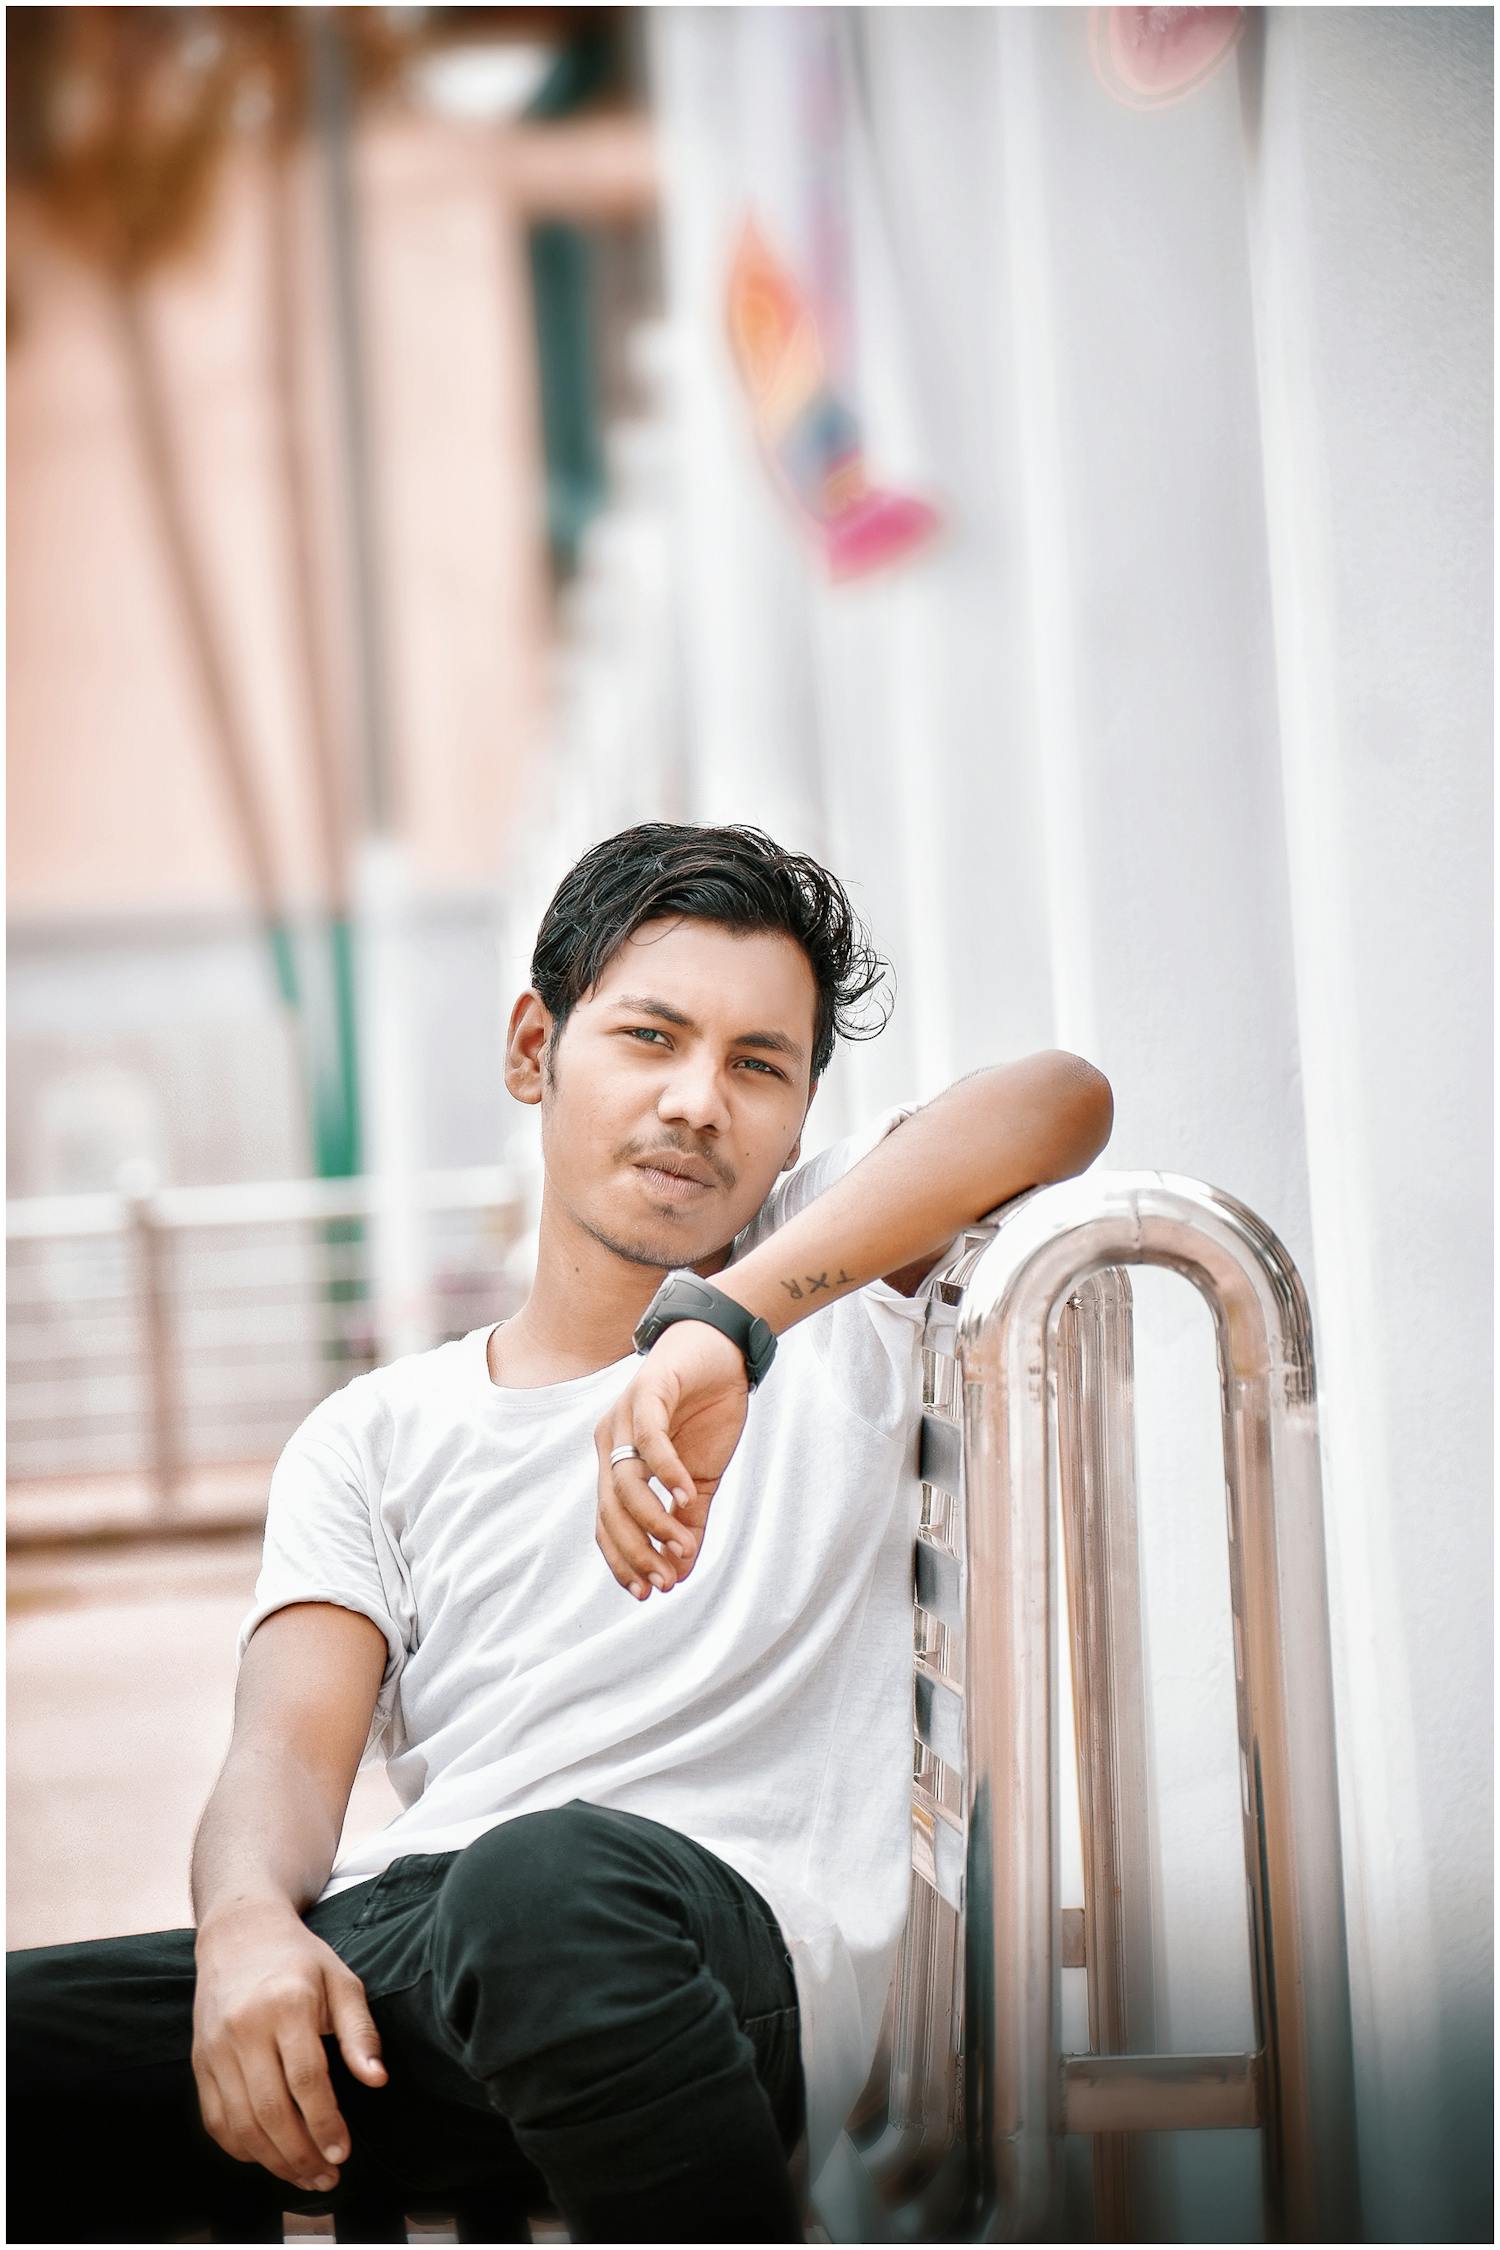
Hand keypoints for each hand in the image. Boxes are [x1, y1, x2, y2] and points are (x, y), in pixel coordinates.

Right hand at [192, 1902, 386, 2194]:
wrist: (239, 1934)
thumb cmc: (299, 1960)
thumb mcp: (341, 1982)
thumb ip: (359, 2033)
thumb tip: (377, 2079)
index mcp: (286, 2005)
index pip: (306, 2079)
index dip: (325, 2123)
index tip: (343, 2152)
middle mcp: (244, 2029)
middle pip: (270, 2110)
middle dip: (301, 2154)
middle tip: (327, 2176)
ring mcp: (215, 2048)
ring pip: (241, 2123)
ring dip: (274, 2160)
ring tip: (305, 2176)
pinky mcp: (200, 2063)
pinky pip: (216, 2120)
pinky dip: (242, 2148)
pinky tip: (269, 2157)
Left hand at [595, 1321, 751, 1598]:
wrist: (724, 1350)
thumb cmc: (707, 1412)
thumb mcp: (701, 1478)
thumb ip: (689, 1521)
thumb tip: (683, 1570)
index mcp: (616, 1463)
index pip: (607, 1523)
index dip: (624, 1560)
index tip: (649, 1592)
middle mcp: (610, 1441)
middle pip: (609, 1509)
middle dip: (635, 1551)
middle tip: (665, 1581)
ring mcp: (623, 1415)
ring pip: (625, 1481)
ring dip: (654, 1520)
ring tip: (683, 1544)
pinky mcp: (646, 1390)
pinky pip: (648, 1439)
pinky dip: (666, 1472)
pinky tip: (688, 1495)